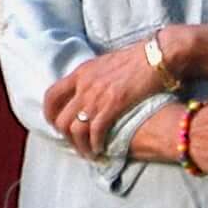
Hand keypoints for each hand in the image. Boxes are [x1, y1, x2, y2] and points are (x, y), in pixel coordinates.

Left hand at [45, 39, 176, 155]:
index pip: (51, 96)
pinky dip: (96, 143)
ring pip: (76, 129)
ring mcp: (97, 94)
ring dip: (81, 146)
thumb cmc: (137, 58)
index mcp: (81, 73)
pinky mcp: (113, 104)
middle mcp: (84, 84)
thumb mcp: (106, 64)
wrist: (157, 54)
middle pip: (61, 119)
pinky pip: (96, 131)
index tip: (56, 126)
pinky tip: (101, 149)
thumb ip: (93, 78)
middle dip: (66, 137)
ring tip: (89, 153)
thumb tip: (89, 90)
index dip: (50, 115)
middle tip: (76, 145)